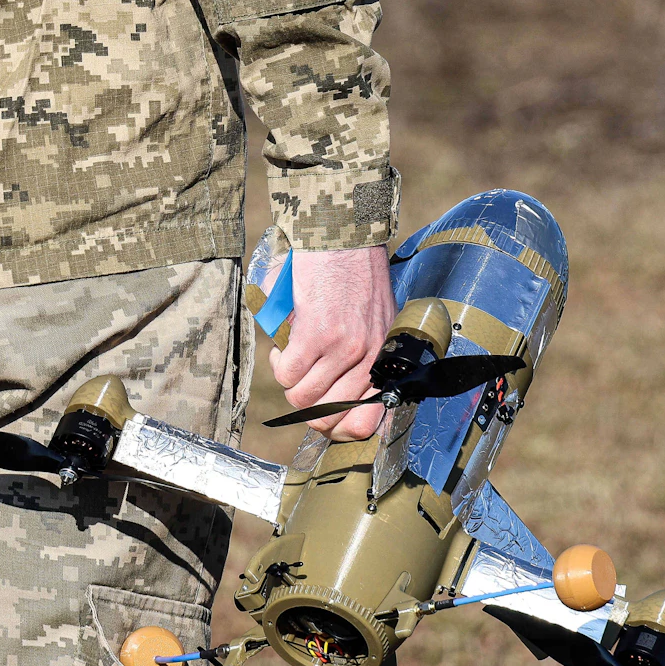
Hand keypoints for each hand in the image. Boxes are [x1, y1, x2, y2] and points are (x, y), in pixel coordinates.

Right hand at [267, 245, 395, 440]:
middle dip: (306, 407)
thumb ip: (366, 359)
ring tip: (292, 357)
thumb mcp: (377, 322)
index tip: (324, 416)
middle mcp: (369, 359)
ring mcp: (343, 348)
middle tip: (302, 382)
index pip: (366, 423)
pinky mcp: (315, 334)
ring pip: (301, 397)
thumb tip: (339, 397)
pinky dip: (278, 364)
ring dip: (289, 381)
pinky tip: (285, 346)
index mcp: (385, 360)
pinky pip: (287, 373)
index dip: (339, 429)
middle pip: (327, 417)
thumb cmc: (356, 276)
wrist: (342, 236)